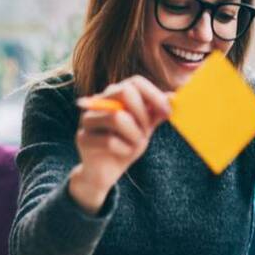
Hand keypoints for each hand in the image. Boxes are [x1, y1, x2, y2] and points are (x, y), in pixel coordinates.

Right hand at [69, 75, 170, 214]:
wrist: (104, 172)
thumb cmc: (125, 146)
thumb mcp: (145, 129)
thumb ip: (155, 113)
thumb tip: (172, 96)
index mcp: (115, 95)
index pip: (136, 81)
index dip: (155, 95)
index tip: (168, 112)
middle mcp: (99, 101)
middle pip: (124, 92)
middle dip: (142, 114)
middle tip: (146, 131)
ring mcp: (88, 119)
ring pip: (117, 117)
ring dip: (134, 135)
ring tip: (134, 144)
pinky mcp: (82, 138)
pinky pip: (110, 141)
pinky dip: (124, 150)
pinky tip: (123, 153)